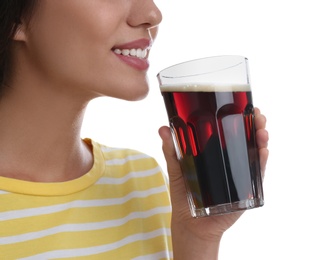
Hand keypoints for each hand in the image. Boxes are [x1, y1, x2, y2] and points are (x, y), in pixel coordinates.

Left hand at [158, 107, 268, 258]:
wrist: (191, 222)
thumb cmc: (184, 195)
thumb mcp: (176, 169)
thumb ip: (171, 150)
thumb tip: (163, 129)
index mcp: (216, 153)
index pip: (231, 131)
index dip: (240, 117)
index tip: (244, 105)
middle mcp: (231, 160)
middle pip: (247, 138)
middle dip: (256, 124)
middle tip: (258, 115)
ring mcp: (239, 174)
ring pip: (255, 153)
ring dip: (262, 139)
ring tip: (261, 131)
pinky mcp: (245, 190)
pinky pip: (257, 174)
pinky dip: (261, 162)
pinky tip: (262, 151)